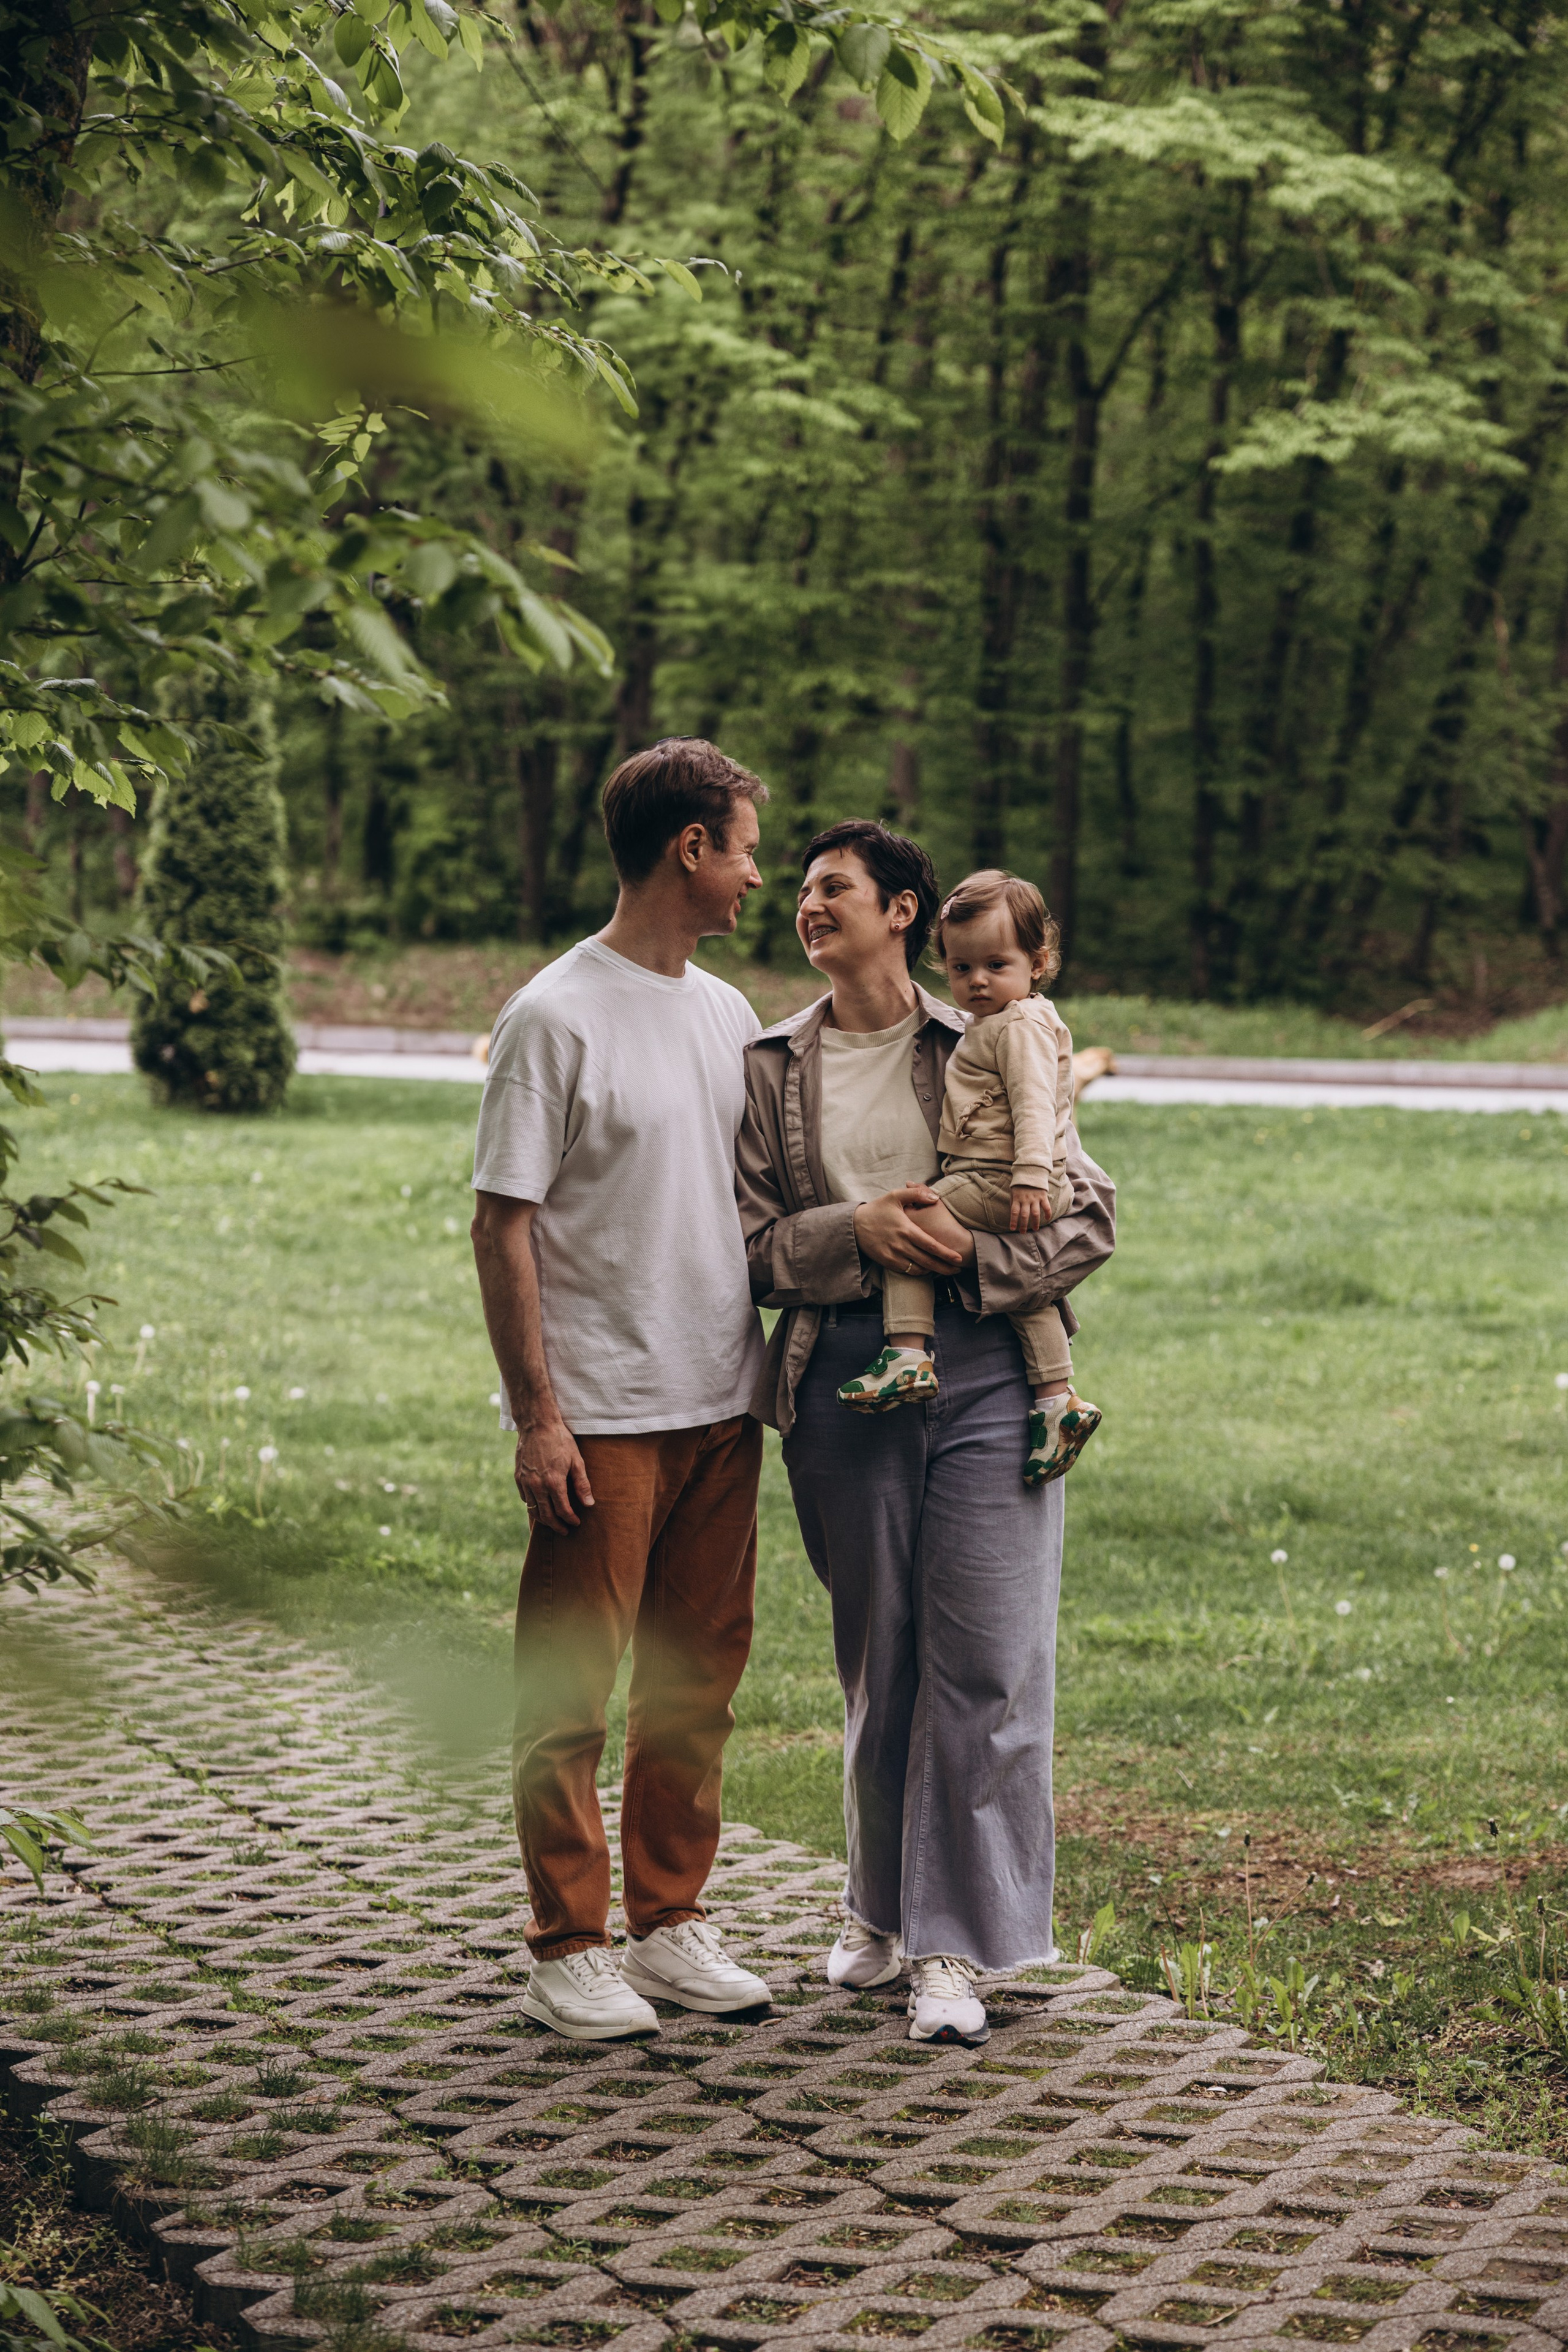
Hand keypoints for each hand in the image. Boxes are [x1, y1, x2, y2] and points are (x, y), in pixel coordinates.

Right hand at [514, 1411, 594, 1532]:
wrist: (537, 1424)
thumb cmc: (560, 1440)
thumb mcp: (576, 1460)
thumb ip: (582, 1484)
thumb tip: (589, 1504)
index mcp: (554, 1482)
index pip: (563, 1510)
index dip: (570, 1519)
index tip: (576, 1523)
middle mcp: (537, 1486)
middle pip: (546, 1515)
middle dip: (557, 1526)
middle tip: (565, 1531)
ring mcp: (525, 1482)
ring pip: (533, 1510)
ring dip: (544, 1520)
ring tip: (553, 1523)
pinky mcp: (518, 1478)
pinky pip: (525, 1499)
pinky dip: (533, 1507)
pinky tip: (541, 1507)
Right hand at [854, 1186, 964, 1275]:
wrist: (854, 1224)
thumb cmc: (877, 1209)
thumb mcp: (895, 1196)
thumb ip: (916, 1193)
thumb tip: (935, 1197)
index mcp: (906, 1229)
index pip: (931, 1245)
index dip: (946, 1254)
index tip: (958, 1258)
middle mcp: (901, 1245)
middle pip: (928, 1261)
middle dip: (945, 1267)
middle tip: (958, 1269)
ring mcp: (893, 1255)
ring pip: (918, 1268)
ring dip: (932, 1270)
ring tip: (944, 1269)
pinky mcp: (887, 1262)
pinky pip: (907, 1271)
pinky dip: (918, 1271)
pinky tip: (926, 1268)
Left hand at [1010, 1185, 1051, 1232]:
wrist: (1031, 1172)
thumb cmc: (1020, 1185)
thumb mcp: (1013, 1192)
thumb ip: (1014, 1202)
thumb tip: (1013, 1215)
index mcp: (1017, 1198)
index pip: (1014, 1212)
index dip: (1013, 1221)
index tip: (1012, 1229)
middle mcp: (1026, 1199)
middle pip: (1024, 1215)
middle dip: (1023, 1225)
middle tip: (1023, 1232)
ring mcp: (1035, 1198)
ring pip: (1035, 1213)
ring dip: (1035, 1222)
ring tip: (1035, 1229)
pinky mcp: (1043, 1196)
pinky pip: (1046, 1207)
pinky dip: (1047, 1213)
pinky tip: (1047, 1219)